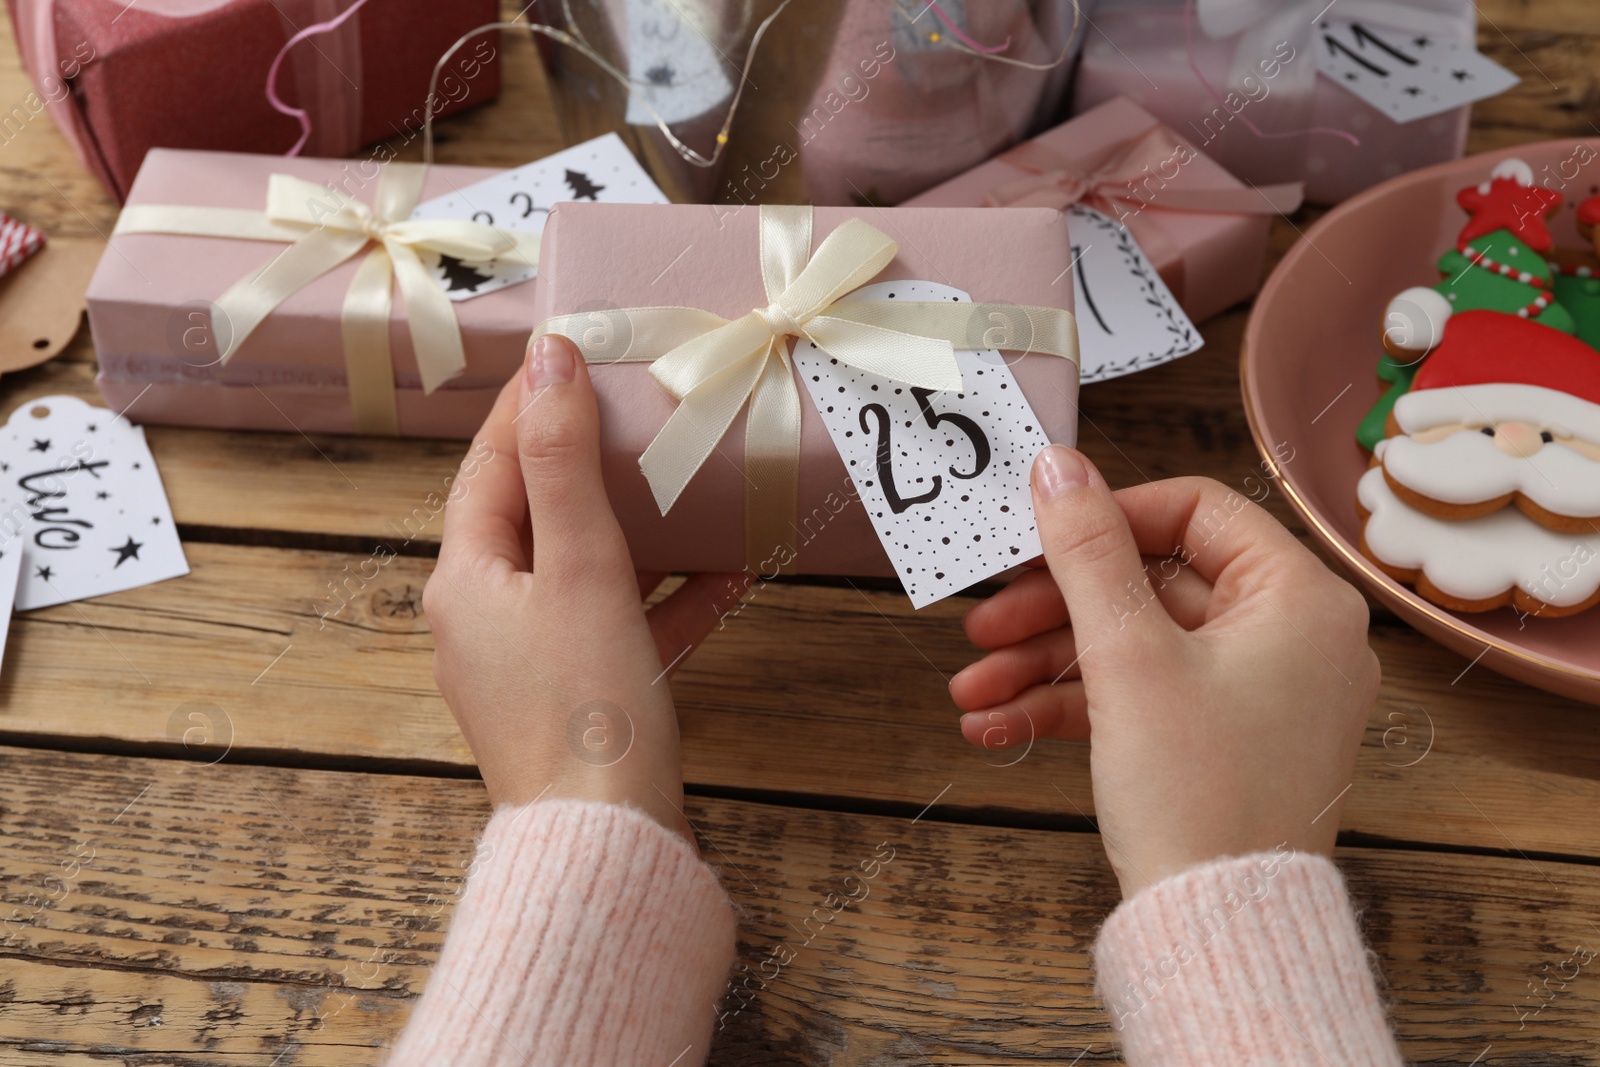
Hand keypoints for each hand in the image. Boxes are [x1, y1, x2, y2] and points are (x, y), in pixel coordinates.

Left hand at [423, 335, 743, 834]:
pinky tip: (726, 579)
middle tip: (642, 414)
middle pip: (534, 515)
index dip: (528, 406)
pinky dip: (661, 601)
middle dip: (591, 466)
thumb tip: (549, 357)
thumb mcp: (579, 566)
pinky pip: (616, 628)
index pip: (487, 465)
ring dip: (638, 532)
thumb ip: (565, 460)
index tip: (576, 354)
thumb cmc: (585, 704)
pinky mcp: (574, 699)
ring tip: (691, 487)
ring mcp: (527, 663)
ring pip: (581, 572)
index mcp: (464, 579)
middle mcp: (482, 618)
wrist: (605, 841)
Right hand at [951, 446, 1378, 897]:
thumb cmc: (1202, 797)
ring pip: (1135, 646)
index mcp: (1297, 599)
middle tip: (983, 622)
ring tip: (971, 689)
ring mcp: (1255, 695)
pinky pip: (1141, 699)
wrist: (1219, 934)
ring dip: (1046, 664)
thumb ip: (1088, 553)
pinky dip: (1073, 707)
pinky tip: (998, 726)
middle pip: (1150, 584)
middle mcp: (1289, 639)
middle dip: (1052, 609)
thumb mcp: (1129, 658)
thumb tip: (1059, 466)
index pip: (1194, 512)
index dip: (1104, 518)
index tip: (1034, 539)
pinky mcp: (1220, 742)